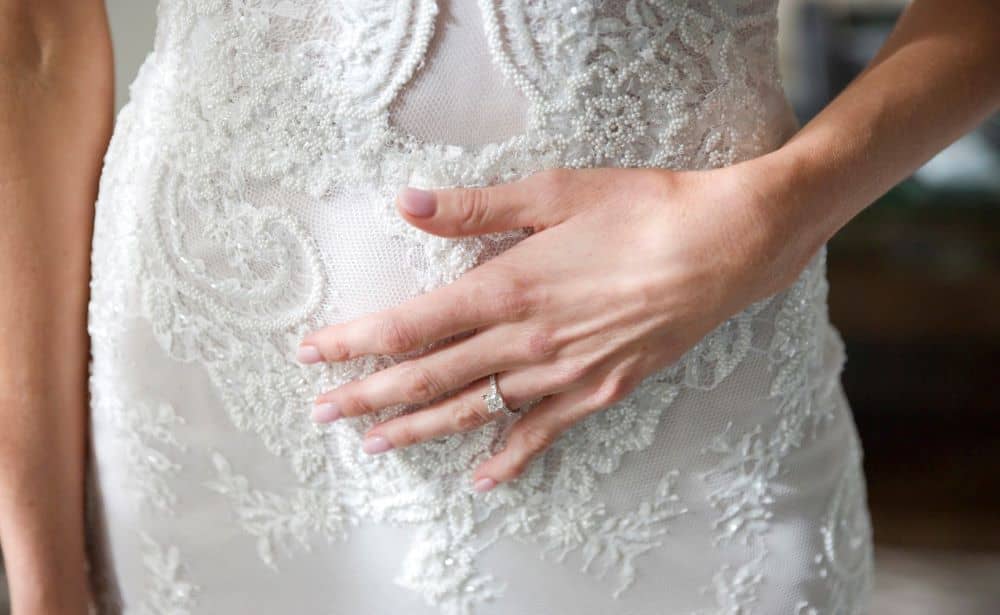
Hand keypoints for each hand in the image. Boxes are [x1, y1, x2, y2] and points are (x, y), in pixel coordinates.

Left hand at [297, 163, 818, 491]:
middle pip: (429, 376)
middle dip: (369, 396)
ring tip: (375, 444)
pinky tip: (481, 477)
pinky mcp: (599, 392)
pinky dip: (508, 458)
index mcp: (508, 286)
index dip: (357, 342)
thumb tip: (408, 202)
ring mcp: (562, 374)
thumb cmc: (640, 210)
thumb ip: (476, 207)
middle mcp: (525, 341)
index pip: (411, 324)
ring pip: (474, 411)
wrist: (722, 247)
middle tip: (322, 412)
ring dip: (419, 429)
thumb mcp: (555, 193)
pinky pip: (542, 433)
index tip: (314, 354)